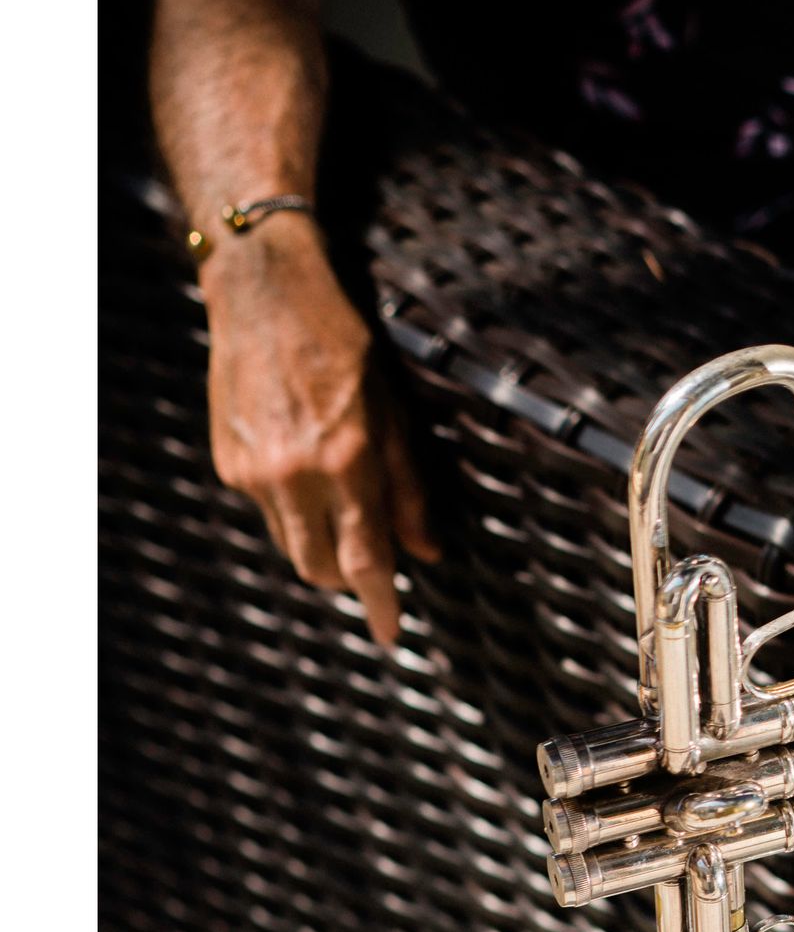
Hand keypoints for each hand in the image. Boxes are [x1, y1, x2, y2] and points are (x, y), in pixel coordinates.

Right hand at [200, 212, 437, 643]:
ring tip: (340, 506)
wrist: (265, 296)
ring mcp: (254, 473)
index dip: (380, 603)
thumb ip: (409, 490)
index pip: (365, 560)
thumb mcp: (395, 415)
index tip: (391, 635)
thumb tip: (426, 551)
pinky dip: (292, 511)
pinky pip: (267, 513)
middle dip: (349, 577)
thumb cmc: (344, 347)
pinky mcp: (228, 463)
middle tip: (373, 562)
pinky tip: (305, 471)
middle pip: (321, 569)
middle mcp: (295, 475)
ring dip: (320, 546)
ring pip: (292, 546)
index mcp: (346, 463)